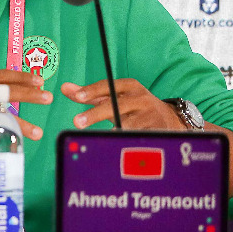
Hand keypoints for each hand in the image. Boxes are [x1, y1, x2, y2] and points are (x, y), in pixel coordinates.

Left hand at [61, 79, 180, 130]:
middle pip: (115, 105)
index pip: (108, 86)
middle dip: (94, 114)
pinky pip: (136, 137)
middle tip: (76, 122)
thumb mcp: (114, 97)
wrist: (168, 118)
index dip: (92, 91)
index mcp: (129, 86)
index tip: (78, 97)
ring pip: (125, 124)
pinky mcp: (156, 130)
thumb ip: (90, 94)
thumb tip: (65, 88)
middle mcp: (140, 98)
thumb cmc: (132, 106)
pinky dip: (125, 141)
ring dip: (111, 130)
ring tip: (100, 137)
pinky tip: (117, 145)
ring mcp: (150, 114)